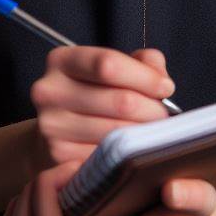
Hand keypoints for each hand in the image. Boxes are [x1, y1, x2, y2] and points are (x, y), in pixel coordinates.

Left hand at [0, 158, 215, 215]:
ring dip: (21, 206)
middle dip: (32, 192)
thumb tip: (173, 189)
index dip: (47, 192)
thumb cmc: (187, 213)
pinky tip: (39, 198)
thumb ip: (196, 196)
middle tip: (59, 170)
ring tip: (49, 183)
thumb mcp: (205, 201)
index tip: (70, 166)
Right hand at [27, 46, 174, 174]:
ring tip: (150, 131)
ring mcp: (51, 125)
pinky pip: (108, 156)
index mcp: (61, 60)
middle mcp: (49, 90)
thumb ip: (143, 62)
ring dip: (144, 134)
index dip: (145, 77)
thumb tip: (162, 81)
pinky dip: (127, 155)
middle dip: (153, 109)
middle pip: (120, 101)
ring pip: (118, 131)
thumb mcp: (114, 68)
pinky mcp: (59, 155)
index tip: (166, 87)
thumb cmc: (93, 92)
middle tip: (164, 115)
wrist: (55, 129)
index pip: (109, 64)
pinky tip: (131, 149)